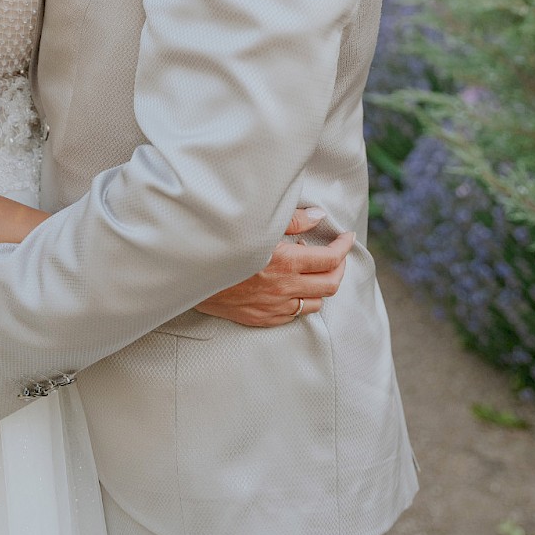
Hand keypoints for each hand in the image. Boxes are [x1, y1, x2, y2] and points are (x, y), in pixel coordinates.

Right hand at [195, 209, 354, 327]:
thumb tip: (318, 216)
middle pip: (330, 284)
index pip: (331, 259)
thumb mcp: (257, 225)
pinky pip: (294, 314)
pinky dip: (301, 300)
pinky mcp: (262, 318)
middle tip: (336, 254)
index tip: (346, 237)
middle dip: (340, 267)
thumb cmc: (222, 244)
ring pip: (316, 303)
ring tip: (312, 270)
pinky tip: (292, 286)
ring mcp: (274, 307)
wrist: (189, 274)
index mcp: (286, 262)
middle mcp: (284, 288)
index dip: (344, 247)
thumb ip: (292, 220)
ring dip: (320, 285)